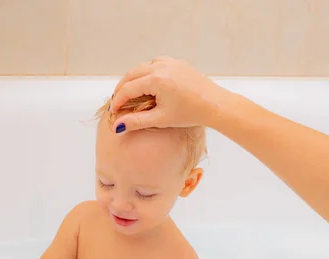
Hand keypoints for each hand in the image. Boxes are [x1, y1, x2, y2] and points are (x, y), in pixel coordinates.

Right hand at [110, 56, 244, 133]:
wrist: (215, 105)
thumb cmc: (190, 113)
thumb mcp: (161, 119)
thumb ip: (137, 122)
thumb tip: (117, 127)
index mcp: (156, 80)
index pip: (128, 88)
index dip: (117, 100)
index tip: (113, 111)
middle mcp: (162, 66)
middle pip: (132, 74)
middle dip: (122, 87)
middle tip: (117, 101)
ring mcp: (171, 62)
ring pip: (144, 67)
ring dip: (134, 78)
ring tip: (131, 93)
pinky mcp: (179, 63)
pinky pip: (157, 64)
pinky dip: (148, 72)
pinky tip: (150, 84)